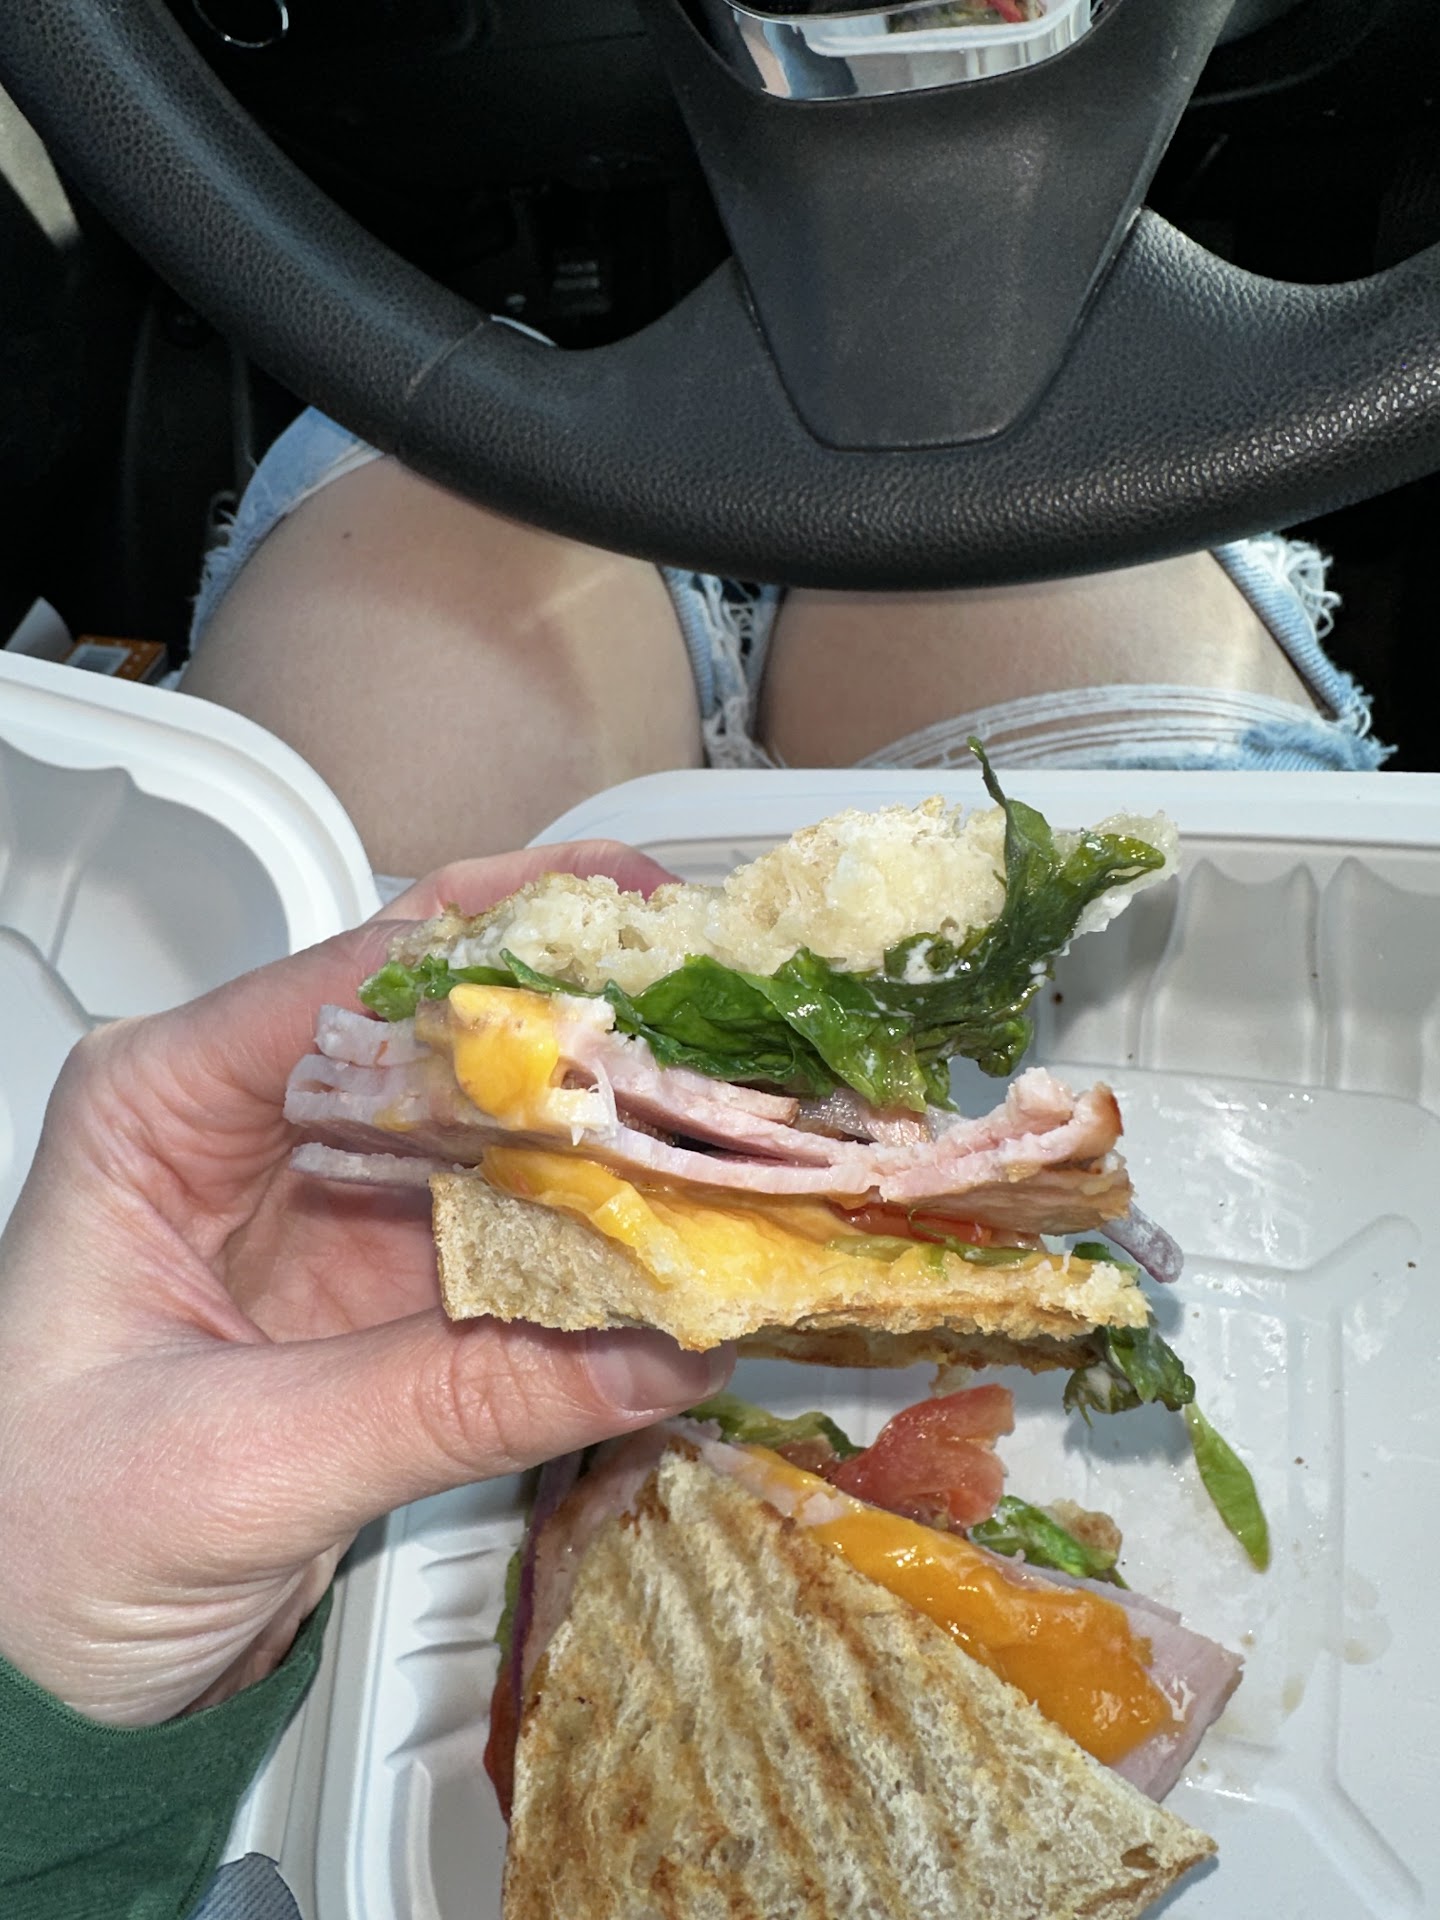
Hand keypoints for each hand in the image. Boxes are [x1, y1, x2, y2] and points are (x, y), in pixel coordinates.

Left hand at [0, 843, 731, 1727]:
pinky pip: (517, 1222)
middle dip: (582, 1014)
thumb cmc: (38, 1544)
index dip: (501, 950)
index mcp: (161, 1107)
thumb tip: (649, 1349)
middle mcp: (251, 1123)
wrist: (28, 1675)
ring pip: (496, 1118)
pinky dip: (603, 1221)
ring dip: (610, 1118)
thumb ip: (447, 1402)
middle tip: (723, 1000)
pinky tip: (689, 1209)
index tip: (637, 934)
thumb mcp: (238, 1466)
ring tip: (737, 1097)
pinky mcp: (389, 1277)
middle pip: (441, 1024)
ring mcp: (332, 1197)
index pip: (348, 983)